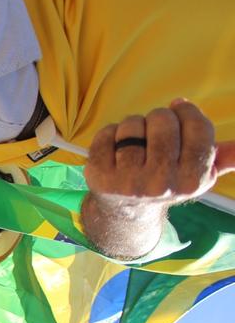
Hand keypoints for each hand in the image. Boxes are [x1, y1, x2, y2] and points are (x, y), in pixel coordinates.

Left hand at [85, 99, 234, 204]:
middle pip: (163, 120)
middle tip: (154, 134)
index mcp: (192, 181)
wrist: (126, 212)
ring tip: (134, 145)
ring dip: (133, 126)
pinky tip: (114, 151)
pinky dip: (110, 134)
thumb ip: (224, 157)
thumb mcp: (198, 174)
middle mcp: (161, 184)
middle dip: (159, 118)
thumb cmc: (166, 181)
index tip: (180, 110)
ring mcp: (128, 181)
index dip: (187, 112)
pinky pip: (106, 133)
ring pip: (132, 124)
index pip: (198, 127)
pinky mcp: (99, 176)